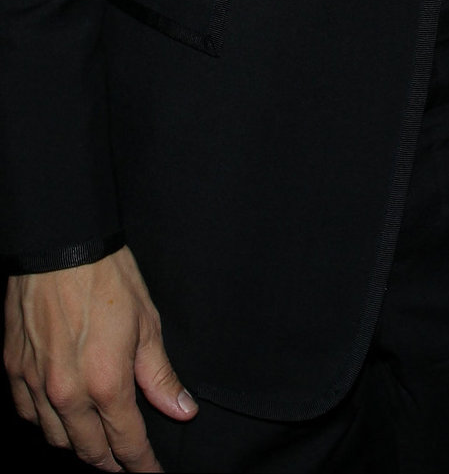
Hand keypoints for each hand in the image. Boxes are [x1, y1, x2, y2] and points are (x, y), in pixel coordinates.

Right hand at [4, 247, 196, 470]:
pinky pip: (29, 415)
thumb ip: (160, 376)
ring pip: (57, 439)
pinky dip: (47, 422)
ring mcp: (36, 385)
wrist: (60, 246)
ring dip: (79, 445)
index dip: (143, 466)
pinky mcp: (14, 371)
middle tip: (126, 460)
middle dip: (111, 463)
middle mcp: (67, 393)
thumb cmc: (108, 278)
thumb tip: (182, 410)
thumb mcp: (147, 324)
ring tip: (96, 441)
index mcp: (106, 384)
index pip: (127, 444)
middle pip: (90, 451)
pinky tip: (61, 415)